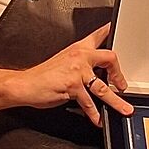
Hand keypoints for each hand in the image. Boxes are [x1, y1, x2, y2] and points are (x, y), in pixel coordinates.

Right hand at [10, 24, 130, 125]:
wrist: (25, 84)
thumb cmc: (43, 75)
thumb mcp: (64, 61)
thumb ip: (81, 62)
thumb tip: (96, 71)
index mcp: (78, 48)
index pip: (98, 35)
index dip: (110, 31)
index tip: (120, 30)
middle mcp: (80, 57)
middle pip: (110, 58)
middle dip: (119, 73)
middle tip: (122, 85)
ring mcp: (77, 72)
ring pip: (103, 87)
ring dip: (115, 101)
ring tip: (124, 108)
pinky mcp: (73, 86)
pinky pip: (89, 102)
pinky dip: (94, 113)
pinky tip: (98, 118)